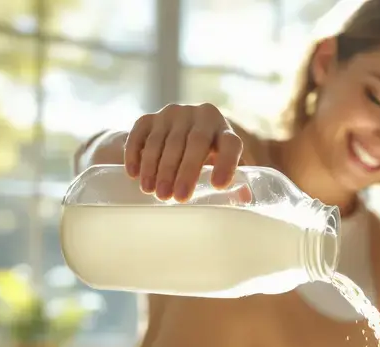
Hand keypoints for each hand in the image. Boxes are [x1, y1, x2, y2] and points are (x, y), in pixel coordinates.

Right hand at [123, 103, 243, 201]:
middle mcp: (200, 115)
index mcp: (224, 130)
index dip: (227, 164)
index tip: (218, 186)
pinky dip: (135, 154)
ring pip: (164, 140)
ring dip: (156, 168)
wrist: (179, 130)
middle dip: (184, 172)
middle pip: (194, 143)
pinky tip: (134, 174)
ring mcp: (173, 114)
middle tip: (176, 198)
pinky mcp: (150, 117)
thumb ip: (234, 181)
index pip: (230, 144)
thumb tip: (245, 199)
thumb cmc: (207, 156)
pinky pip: (140, 134)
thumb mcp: (222, 165)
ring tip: (153, 192)